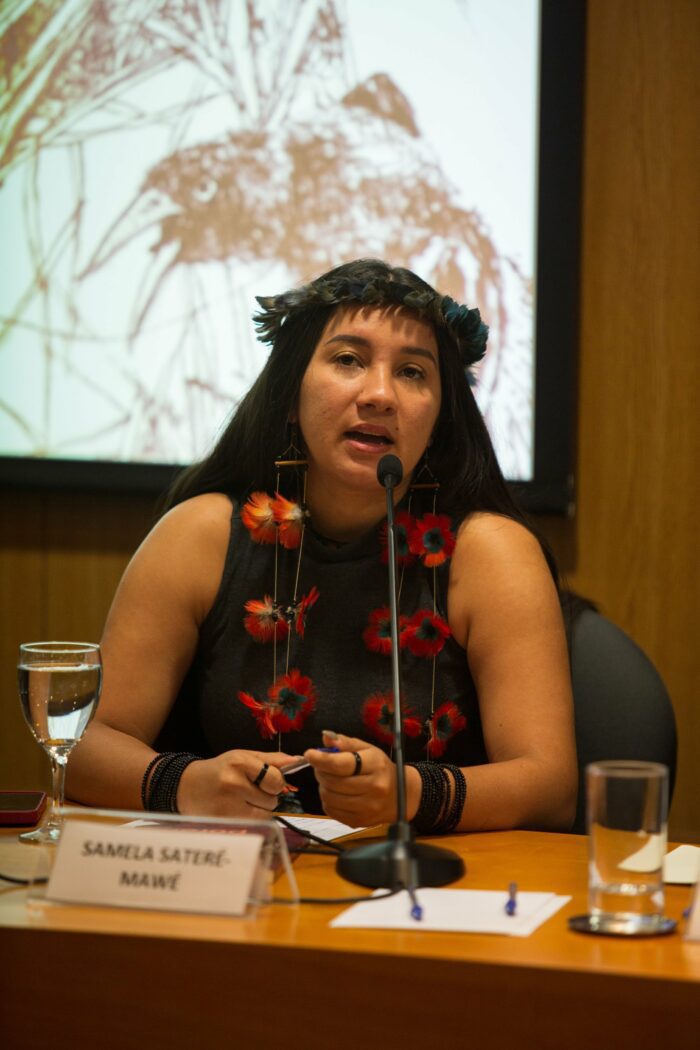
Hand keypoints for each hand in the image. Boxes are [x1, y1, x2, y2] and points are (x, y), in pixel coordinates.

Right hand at [177, 749, 301, 817]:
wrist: (186, 785)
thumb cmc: (220, 769)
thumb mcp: (243, 756)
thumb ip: (272, 759)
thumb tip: (298, 760)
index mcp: (240, 763)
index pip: (276, 779)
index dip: (276, 782)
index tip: (268, 781)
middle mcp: (234, 784)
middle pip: (272, 799)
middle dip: (268, 796)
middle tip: (252, 791)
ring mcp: (228, 805)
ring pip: (265, 815)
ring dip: (261, 810)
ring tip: (244, 800)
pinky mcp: (224, 821)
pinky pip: (253, 824)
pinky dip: (251, 819)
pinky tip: (238, 810)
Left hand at [305, 730, 399, 826]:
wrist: (400, 796)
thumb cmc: (380, 769)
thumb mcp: (367, 750)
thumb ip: (345, 743)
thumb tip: (326, 738)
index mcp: (375, 765)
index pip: (342, 764)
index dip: (321, 759)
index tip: (310, 754)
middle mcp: (374, 788)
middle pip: (333, 782)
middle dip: (321, 772)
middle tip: (321, 766)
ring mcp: (367, 807)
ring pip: (329, 797)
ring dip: (323, 786)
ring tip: (330, 780)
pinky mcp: (359, 821)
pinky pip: (331, 811)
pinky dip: (328, 801)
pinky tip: (336, 793)